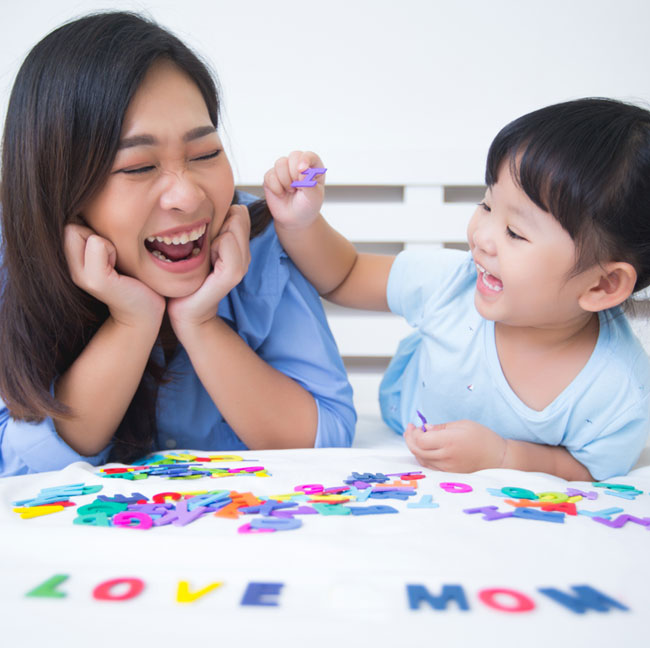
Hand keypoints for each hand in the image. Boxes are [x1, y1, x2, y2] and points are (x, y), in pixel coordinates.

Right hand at [64, 223, 164, 327]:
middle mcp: (68, 264)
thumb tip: (86, 190)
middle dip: (96, 230)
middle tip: (113, 254)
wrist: (144, 310)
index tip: (107, 245)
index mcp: (72, 255)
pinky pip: (96, 243)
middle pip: (70, 220)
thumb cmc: (132, 275)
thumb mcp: (112, 247)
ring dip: (105, 241)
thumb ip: (95, 228)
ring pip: (79, 229)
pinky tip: (119, 269)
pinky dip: (111, 250)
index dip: (91, 223)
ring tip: (116, 261)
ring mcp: (79, 274)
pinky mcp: (95, 280)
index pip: (67, 216)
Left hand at [167, 204, 250, 335]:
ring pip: (234, 227)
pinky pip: (228, 242)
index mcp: (238, 247)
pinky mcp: (233, 274)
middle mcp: (245, 255)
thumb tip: (216, 204)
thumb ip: (211, 227)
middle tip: (204, 249)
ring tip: (204, 257)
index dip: (220, 218)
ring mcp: (242, 265)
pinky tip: (206, 262)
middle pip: (239, 216)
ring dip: (214, 236)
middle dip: (219, 225)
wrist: (185, 311)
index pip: (239, 212)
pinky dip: (215, 246)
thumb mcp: (200, 246)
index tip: (205, 239)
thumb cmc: (187, 277)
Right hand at [263, 150, 325, 230]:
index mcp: (313, 167)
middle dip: (295, 174)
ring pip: (280, 164)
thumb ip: (309, 183)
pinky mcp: (271, 176)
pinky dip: (276, 187)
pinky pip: (269, 175)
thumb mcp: (314, 197)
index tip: (302, 169)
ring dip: (285, 181)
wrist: (295, 220)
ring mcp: (283, 169)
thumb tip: (301, 169)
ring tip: (291, 191)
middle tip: (298, 188)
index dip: (305, 159)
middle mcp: (298, 164)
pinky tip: (281, 193)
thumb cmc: (308, 206)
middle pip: (293, 156)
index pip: (309, 155)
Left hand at [403, 419, 507, 472]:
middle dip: (409, 439)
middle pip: (417, 451)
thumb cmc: (483, 438)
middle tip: (410, 430)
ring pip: (421, 459)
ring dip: (415, 448)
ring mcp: (447, 468)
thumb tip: (425, 429)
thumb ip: (441, 427)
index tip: (414, 425)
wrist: (499, 458)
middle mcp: (446, 457)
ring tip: (416, 437)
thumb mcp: (463, 424)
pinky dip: (423, 457)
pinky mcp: (449, 475)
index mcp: (449, 442)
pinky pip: (429, 466)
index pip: (420, 440)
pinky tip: (424, 448)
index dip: (413, 433)